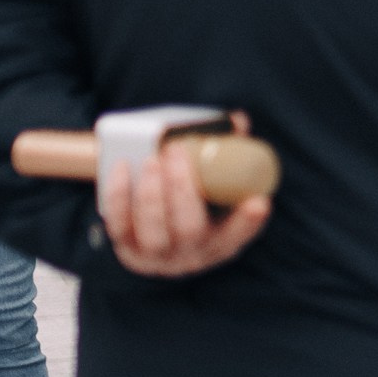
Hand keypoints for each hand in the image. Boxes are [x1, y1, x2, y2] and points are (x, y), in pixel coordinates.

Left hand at [99, 118, 271, 279]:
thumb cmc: (195, 207)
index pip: (239, 234)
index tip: (258, 202)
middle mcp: (192, 254)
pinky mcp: (126, 249)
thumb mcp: (217, 192)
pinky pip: (119, 225)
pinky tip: (123, 167)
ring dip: (152, 192)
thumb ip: (229, 156)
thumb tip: (237, 120)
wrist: (158, 241)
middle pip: (190, 229)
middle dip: (182, 188)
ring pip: (154, 231)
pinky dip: (119, 195)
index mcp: (222, 242)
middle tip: (177, 150)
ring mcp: (157, 256)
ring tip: (152, 159)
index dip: (248, 221)